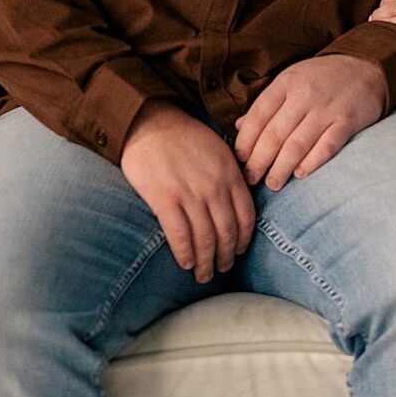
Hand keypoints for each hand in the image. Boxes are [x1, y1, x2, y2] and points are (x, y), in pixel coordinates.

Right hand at [119, 101, 256, 282]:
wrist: (149, 122)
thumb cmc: (184, 136)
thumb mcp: (218, 148)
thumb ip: (230, 174)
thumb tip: (237, 204)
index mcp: (229, 172)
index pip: (246, 216)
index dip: (244, 239)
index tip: (239, 251)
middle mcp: (213, 185)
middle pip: (226, 232)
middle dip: (225, 256)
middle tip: (222, 269)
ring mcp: (189, 193)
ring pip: (204, 239)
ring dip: (205, 262)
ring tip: (203, 274)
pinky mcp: (164, 198)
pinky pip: (179, 235)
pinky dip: (185, 253)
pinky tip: (185, 263)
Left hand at [233, 55, 387, 189]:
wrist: (366, 67)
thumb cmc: (322, 78)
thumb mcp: (292, 80)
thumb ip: (267, 104)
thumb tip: (238, 127)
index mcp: (287, 82)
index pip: (259, 115)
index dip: (246, 141)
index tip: (239, 160)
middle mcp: (305, 94)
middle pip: (275, 134)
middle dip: (259, 161)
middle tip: (251, 179)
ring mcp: (326, 108)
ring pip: (297, 145)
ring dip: (281, 169)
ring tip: (272, 184)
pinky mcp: (347, 121)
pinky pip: (326, 147)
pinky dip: (311, 163)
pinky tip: (300, 174)